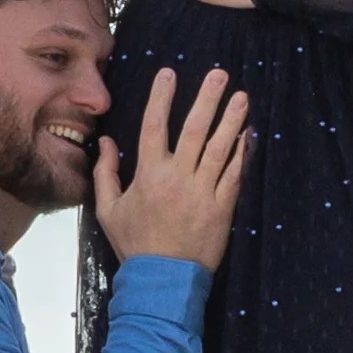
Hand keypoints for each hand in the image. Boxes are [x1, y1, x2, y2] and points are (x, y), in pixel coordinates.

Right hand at [91, 65, 251, 270]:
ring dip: (231, 120)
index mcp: (148, 175)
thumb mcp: (108, 210)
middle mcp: (177, 177)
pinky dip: (241, 153)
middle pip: (194, 129)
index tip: (169, 73)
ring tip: (242, 97)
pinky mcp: (222, 207)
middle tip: (220, 74)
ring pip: (220, 148)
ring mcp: (203, 191)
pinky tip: (247, 135)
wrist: (163, 279)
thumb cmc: (134, 244)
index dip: (161, 97)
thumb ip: (106, 173)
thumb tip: (106, 142)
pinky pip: (234, 174)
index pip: (154, 126)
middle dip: (207, 98)